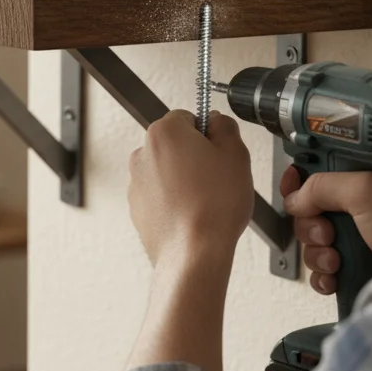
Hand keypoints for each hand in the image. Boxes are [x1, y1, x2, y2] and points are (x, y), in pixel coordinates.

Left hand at [129, 110, 252, 266]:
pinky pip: (160, 194)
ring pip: (168, 171)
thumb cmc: (214, 206)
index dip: (209, 134)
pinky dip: (174, 199)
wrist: (193, 252)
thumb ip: (225, 127)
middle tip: (217, 178)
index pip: (189, 117)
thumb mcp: (235, 154)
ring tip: (206, 200)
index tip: (220, 152)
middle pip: (175, 145)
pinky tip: (192, 214)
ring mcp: (136, 182)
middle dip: (195, 156)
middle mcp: (142, 154)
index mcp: (164, 133)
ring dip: (185, 179)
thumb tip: (217, 121)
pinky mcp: (137, 207)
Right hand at [280, 168, 371, 295]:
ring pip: (315, 243)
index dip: (301, 181)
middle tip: (330, 233)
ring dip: (318, 254)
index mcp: (366, 178)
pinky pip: (324, 271)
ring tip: (338, 261)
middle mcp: (361, 207)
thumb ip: (324, 185)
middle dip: (311, 226)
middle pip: (310, 212)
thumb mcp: (368, 190)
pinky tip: (335, 278)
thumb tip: (295, 197)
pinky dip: (323, 276)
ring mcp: (360, 239)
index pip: (320, 172)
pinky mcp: (359, 267)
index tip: (294, 192)